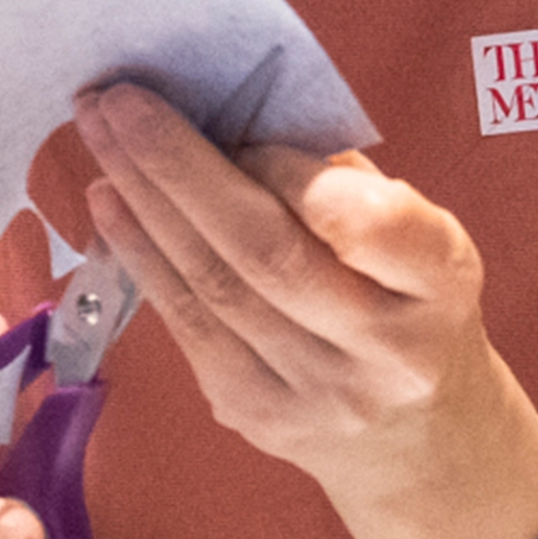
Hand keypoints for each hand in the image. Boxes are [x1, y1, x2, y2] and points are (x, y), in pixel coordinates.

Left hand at [71, 83, 537, 538]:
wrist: (413, 438)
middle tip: (119, 100)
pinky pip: (185, 323)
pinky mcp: (254, 414)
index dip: (292, 175)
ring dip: (143, 202)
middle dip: (180, 168)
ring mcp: (316, 392)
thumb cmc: (404, 302)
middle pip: (267, 253)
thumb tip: (230, 121)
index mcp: (439, 285)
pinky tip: (109, 202)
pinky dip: (141, 254)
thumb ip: (341, 184)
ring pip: (212, 287)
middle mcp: (385, 350)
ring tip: (97, 133)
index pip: (368, 227)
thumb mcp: (412, 239)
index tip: (236, 129)